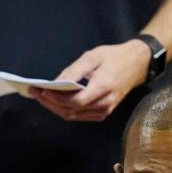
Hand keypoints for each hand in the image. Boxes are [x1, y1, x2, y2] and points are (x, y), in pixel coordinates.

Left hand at [31, 39, 152, 121]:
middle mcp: (104, 104)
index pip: (75, 101)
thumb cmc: (114, 57)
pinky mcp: (102, 113)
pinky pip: (79, 115)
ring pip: (73, 115)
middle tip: (35, 92)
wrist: (136, 65)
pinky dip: (65, 109)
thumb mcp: (93, 57)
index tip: (41, 90)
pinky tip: (55, 100)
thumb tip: (55, 82)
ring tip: (41, 96)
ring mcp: (103, 111)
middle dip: (50, 103)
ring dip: (55, 108)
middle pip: (71, 111)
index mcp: (103, 88)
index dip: (56, 98)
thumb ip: (74, 71)